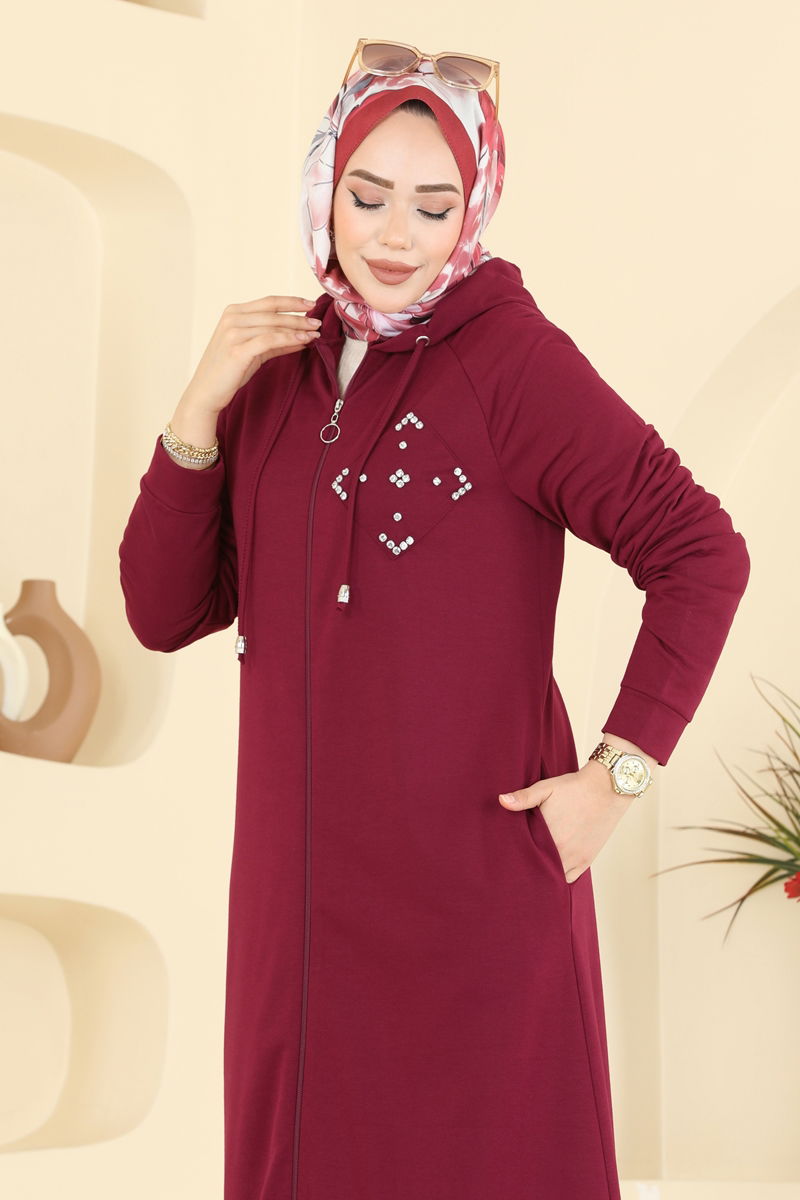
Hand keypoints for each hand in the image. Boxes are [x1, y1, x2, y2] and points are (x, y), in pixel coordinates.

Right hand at [180, 294, 321, 416]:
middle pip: (274, 312)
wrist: (207, 392)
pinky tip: (303, 341)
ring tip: (315, 333)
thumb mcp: (254, 351)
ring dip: (298, 328)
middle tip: (318, 321)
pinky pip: (270, 340)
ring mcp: (233, 332)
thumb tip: (302, 337)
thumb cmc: (229, 372)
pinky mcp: (238, 349)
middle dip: (299, 316)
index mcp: (233, 312)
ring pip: (274, 326)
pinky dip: (289, 339)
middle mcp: (232, 318)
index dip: (292, 301)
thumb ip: (275, 342)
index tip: (311, 304)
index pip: (269, 302)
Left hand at [498, 761, 634, 882]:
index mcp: (548, 835)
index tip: (505, 856)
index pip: (524, 854)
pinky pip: (568, 878)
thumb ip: (524, 797)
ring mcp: (575, 858)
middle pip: (537, 868)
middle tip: (514, 865)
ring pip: (552, 876)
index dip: (514, 856)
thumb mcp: (546, 788)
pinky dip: (559, 876)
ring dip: (543, 872)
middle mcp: (561, 851)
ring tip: (531, 867)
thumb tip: (501, 801)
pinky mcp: (585, 860)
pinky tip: (551, 868)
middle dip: (526, 866)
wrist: (607, 789)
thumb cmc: (574, 787)